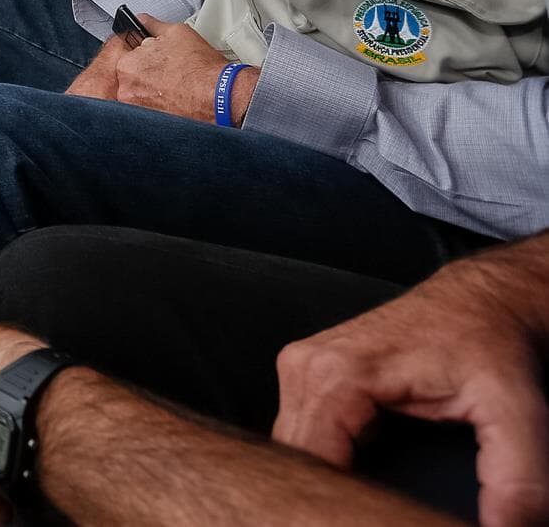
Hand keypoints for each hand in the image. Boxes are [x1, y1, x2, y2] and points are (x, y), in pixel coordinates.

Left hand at [67, 15, 259, 122]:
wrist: (221, 96)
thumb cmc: (201, 67)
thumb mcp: (176, 32)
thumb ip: (151, 25)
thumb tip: (141, 20)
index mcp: (126, 65)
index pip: (124, 55)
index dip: (142, 54)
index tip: (154, 58)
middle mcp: (126, 89)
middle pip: (131, 76)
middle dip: (146, 72)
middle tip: (168, 72)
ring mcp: (137, 109)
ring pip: (139, 94)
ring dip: (152, 90)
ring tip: (173, 87)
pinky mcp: (150, 123)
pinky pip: (149, 110)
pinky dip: (159, 105)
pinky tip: (175, 99)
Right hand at [275, 263, 548, 526]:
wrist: (479, 301)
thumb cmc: (490, 344)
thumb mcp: (516, 410)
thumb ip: (514, 478)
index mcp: (337, 374)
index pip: (309, 465)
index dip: (340, 507)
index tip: (373, 521)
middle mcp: (305, 367)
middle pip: (293, 461)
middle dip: (328, 496)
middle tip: (374, 516)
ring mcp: (301, 368)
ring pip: (290, 451)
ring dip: (323, 481)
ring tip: (363, 505)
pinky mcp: (310, 375)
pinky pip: (299, 434)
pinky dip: (323, 462)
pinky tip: (357, 479)